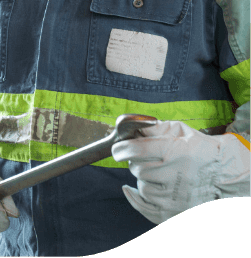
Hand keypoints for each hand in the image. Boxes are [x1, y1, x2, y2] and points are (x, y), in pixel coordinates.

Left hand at [111, 120, 250, 223]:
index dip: (123, 149)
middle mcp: (176, 176)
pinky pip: (145, 208)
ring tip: (151, 171)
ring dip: (141, 178)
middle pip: (138, 169)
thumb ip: (154, 128)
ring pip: (142, 187)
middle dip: (135, 162)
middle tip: (141, 157)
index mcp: (176, 152)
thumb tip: (132, 128)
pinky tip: (129, 190)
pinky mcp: (175, 211)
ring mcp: (176, 197)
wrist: (222, 174)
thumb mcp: (179, 130)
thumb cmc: (199, 148)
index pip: (138, 150)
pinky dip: (134, 199)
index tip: (118, 149)